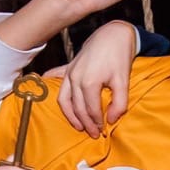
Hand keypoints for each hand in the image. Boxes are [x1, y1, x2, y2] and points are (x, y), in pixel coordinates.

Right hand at [57, 21, 141, 135]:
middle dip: (85, 123)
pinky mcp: (68, 66)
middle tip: (94, 134)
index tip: (103, 131)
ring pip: (64, 99)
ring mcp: (70, 72)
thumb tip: (111, 119)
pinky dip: (50, 86)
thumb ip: (120, 102)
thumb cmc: (119, 57)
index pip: (90, 109)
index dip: (97, 122)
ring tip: (77, 126)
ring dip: (69, 114)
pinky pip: (55, 78)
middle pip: (77, 107)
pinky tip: (45, 94)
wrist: (113, 35)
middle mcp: (75, 78)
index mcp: (89, 82)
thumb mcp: (124, 81)